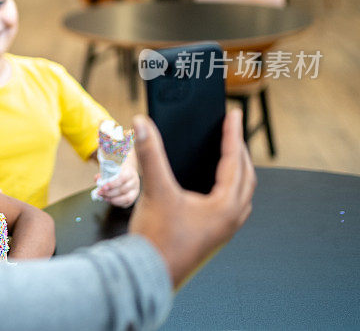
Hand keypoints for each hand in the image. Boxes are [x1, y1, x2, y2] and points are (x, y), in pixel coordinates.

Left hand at [96, 160, 139, 207]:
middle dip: (109, 193)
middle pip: (123, 190)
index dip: (112, 184)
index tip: (103, 187)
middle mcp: (134, 182)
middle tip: (100, 193)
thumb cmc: (119, 172)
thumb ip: (104, 174)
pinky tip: (110, 200)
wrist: (129, 172)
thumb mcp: (113, 169)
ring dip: (113, 199)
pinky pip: (126, 203)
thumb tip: (97, 179)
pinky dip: (117, 203)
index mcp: (130, 173)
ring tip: (104, 197)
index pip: (122, 178)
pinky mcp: (134, 198)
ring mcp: (135, 191)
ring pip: (126, 198)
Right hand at [128, 109, 255, 288]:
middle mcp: (230, 218)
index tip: (233, 115)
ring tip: (229, 156)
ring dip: (238, 172)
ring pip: (241, 194)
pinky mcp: (212, 235)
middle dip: (239, 152)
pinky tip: (213, 188)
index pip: (234, 160)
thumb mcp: (155, 190)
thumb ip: (150, 154)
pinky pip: (231, 206)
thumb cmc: (156, 239)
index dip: (232, 134)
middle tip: (232, 132)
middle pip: (245, 177)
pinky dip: (229, 189)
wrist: (149, 273)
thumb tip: (143, 125)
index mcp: (224, 205)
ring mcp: (223, 229)